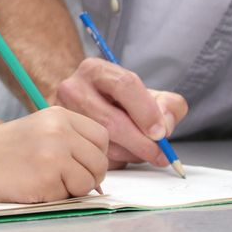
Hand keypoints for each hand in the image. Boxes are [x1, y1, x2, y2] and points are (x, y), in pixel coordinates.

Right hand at [0, 106, 108, 202]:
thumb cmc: (1, 151)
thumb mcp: (38, 131)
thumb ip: (69, 141)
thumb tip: (99, 172)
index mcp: (59, 115)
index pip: (101, 138)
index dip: (93, 156)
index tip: (76, 165)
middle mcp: (60, 129)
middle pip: (100, 162)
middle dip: (87, 177)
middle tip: (61, 180)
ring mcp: (55, 151)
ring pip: (89, 181)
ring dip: (72, 189)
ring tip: (44, 181)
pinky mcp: (48, 175)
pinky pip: (70, 195)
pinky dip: (55, 197)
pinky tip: (33, 186)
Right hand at [56, 58, 187, 168]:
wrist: (82, 107)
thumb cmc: (118, 102)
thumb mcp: (148, 95)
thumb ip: (169, 106)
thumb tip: (164, 127)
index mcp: (95, 70)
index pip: (125, 85)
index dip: (147, 112)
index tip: (160, 133)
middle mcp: (73, 89)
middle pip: (111, 121)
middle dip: (141, 142)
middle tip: (160, 154)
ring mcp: (63, 115)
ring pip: (102, 143)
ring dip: (129, 154)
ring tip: (141, 152)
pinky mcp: (62, 138)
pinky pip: (93, 156)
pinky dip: (114, 160)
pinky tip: (121, 154)